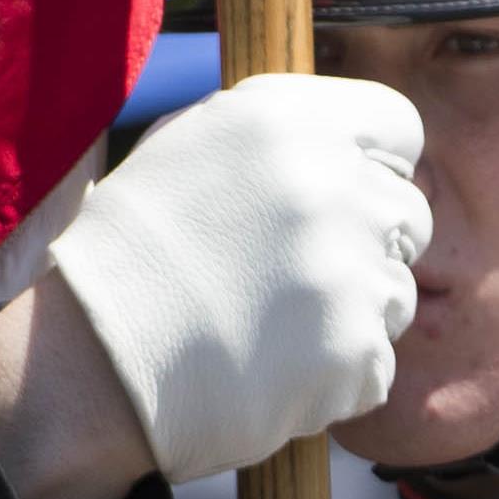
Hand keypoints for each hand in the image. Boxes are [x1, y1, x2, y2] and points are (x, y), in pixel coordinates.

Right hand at [37, 74, 430, 483]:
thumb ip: (277, 136)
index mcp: (288, 119)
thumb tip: (342, 143)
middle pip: (409, 215)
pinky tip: (270, 373)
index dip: (376, 168)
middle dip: (366, 247)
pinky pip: (378, 365)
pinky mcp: (356, 349)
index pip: (400, 129)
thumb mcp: (185, 149)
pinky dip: (336, 378)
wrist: (88, 366)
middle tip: (292, 280)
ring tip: (268, 329)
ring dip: (350, 316)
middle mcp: (331, 182)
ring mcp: (350, 269)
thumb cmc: (127, 257)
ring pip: (398, 294)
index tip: (342, 200)